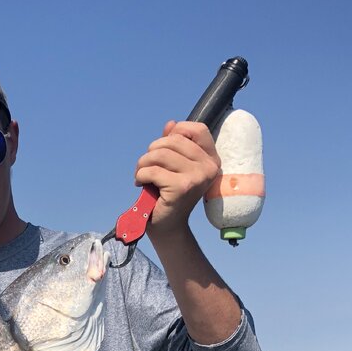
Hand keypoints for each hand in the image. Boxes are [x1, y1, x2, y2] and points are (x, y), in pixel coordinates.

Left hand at [134, 121, 220, 240]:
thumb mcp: (173, 166)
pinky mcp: (182, 187)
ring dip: (143, 163)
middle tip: (145, 166)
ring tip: (141, 175)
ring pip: (160, 154)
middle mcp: (209, 167)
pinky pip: (153, 170)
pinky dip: (140, 175)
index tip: (162, 146)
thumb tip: (170, 124)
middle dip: (152, 151)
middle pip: (173, 140)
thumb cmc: (169, 194)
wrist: (167, 226)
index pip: (198, 129)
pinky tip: (140, 183)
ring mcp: (197, 177)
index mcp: (211, 159)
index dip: (177, 131)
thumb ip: (173, 146)